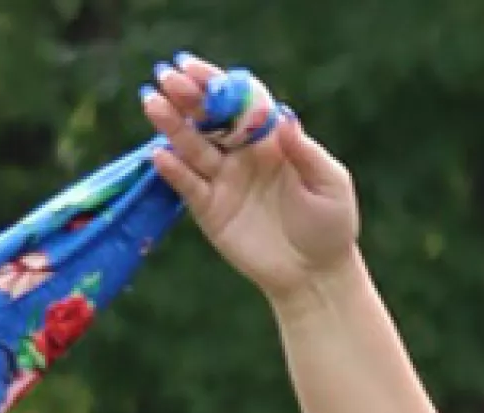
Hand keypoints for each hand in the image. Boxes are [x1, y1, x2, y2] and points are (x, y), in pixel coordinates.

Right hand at [137, 52, 359, 301]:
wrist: (315, 274)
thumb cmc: (331, 225)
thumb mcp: (330, 185)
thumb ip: (306, 153)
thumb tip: (285, 117)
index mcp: (273, 141)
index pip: (241, 103)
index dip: (218, 84)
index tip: (193, 67)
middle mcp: (243, 155)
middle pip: (210, 118)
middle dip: (188, 97)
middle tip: (166, 78)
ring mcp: (224, 180)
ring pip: (192, 146)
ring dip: (172, 125)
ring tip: (153, 102)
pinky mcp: (209, 209)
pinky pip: (187, 185)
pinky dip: (173, 170)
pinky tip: (160, 154)